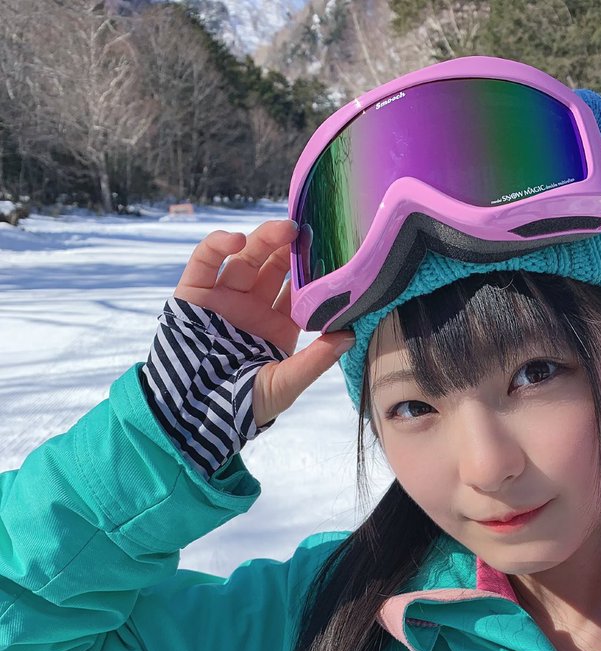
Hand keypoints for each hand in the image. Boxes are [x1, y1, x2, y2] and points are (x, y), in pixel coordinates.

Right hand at [174, 218, 354, 426]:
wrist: (195, 415)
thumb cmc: (243, 405)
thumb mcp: (285, 384)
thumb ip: (316, 360)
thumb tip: (351, 335)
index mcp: (277, 325)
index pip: (299, 290)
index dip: (313, 272)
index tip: (334, 255)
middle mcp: (252, 306)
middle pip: (274, 266)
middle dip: (292, 248)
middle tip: (312, 232)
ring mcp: (224, 297)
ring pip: (246, 257)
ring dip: (265, 239)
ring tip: (287, 229)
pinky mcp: (194, 292)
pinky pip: (205, 260)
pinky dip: (219, 244)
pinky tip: (238, 240)